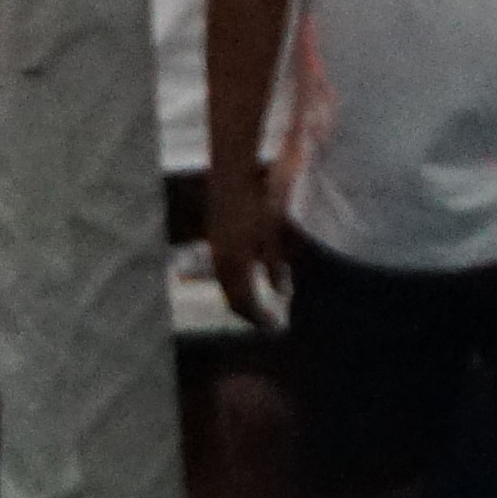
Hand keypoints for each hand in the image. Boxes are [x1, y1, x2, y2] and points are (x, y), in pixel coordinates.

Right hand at [209, 165, 287, 329]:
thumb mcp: (272, 233)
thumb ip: (275, 264)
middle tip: (266, 321)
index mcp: (234, 261)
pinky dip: (235, 279)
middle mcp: (220, 257)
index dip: (259, 317)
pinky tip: (248, 274)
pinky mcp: (215, 233)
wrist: (231, 170)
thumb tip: (281, 291)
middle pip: (231, 295)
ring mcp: (215, 244)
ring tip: (256, 302)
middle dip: (248, 311)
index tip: (276, 326)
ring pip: (225, 281)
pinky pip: (223, 267)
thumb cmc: (256, 201)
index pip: (243, 301)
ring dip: (240, 295)